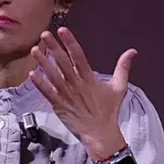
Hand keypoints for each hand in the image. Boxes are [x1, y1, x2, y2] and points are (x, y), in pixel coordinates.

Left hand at [29, 27, 136, 160]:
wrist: (100, 133)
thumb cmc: (109, 111)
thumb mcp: (119, 88)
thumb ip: (123, 68)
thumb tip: (132, 51)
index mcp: (90, 78)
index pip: (79, 56)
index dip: (70, 42)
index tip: (63, 30)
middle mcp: (77, 84)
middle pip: (63, 62)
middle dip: (54, 47)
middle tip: (44, 34)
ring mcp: (67, 95)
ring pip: (53, 76)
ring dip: (43, 62)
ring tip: (35, 50)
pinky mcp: (59, 106)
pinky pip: (47, 93)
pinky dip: (40, 84)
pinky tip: (31, 73)